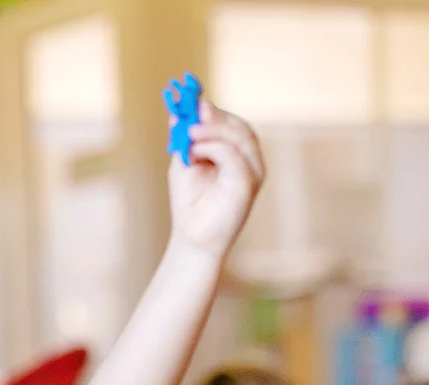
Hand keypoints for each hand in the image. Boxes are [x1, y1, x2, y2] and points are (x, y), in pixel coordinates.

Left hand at [168, 102, 265, 259]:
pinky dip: (215, 148)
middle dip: (214, 117)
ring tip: (189, 132)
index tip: (192, 100)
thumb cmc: (190, 202)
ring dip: (213, 130)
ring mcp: (252, 171)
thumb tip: (178, 112)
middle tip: (192, 113)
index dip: (213, 111)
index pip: (232, 123)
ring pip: (240, 137)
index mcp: (238, 152)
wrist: (193, 238)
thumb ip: (185, 138)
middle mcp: (249, 159)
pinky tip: (195, 148)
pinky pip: (235, 157)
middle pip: (239, 127)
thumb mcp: (185, 162)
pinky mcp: (247, 184)